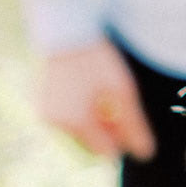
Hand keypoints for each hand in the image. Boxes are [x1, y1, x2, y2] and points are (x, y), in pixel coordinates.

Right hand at [37, 38, 156, 160]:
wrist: (66, 31)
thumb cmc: (98, 60)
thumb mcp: (123, 91)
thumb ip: (134, 125)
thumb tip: (146, 154)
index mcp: (77, 123)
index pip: (106, 151)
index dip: (120, 137)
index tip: (124, 115)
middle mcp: (56, 125)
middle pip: (90, 145)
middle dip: (104, 131)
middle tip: (113, 104)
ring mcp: (45, 117)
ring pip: (76, 135)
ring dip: (90, 124)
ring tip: (97, 96)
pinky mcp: (39, 107)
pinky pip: (63, 123)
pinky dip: (75, 115)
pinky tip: (82, 92)